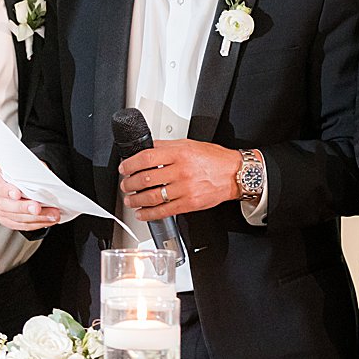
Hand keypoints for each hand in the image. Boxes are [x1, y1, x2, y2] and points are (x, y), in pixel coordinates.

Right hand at [0, 165, 60, 230]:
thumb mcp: (22, 165)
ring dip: (36, 218)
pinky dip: (37, 224)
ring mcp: (1, 211)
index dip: (7, 191)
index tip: (17, 194)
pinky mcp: (9, 221)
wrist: (14, 179)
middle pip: (7, 206)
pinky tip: (48, 220)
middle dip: (24, 208)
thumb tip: (42, 175)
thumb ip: (29, 170)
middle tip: (37, 208)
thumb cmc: (17, 172)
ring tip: (51, 215)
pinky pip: (22, 225)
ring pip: (17, 218)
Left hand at [120, 140, 239, 219]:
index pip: (146, 158)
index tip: (124, 168)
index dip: (130, 164)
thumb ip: (167, 146)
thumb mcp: (189, 144)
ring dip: (136, 200)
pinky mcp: (189, 204)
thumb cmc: (214, 159)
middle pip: (146, 179)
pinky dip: (149, 214)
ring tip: (130, 200)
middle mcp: (181, 171)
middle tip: (125, 185)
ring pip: (152, 197)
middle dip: (129, 184)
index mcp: (179, 153)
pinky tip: (142, 213)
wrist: (234, 174)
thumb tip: (147, 148)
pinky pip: (164, 211)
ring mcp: (185, 189)